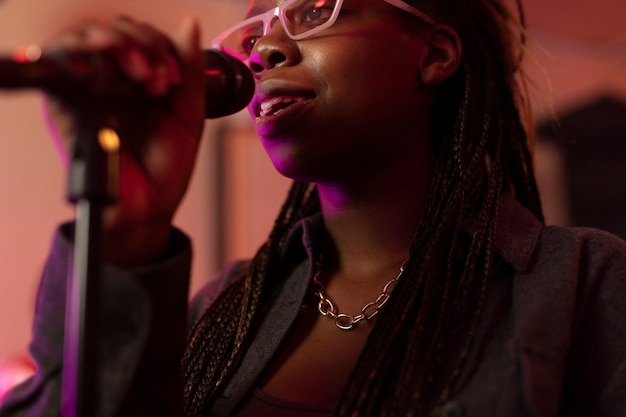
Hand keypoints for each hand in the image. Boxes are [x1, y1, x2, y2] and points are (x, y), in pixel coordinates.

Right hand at [43, 15, 205, 265]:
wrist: (151, 208)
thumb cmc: (167, 167)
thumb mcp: (189, 113)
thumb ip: (189, 69)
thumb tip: (189, 23)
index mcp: (141, 81)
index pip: (137, 35)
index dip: (156, 42)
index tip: (173, 76)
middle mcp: (112, 82)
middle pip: (109, 30)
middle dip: (138, 41)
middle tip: (158, 78)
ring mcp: (88, 93)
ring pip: (83, 40)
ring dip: (116, 45)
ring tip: (144, 77)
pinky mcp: (65, 108)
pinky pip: (57, 68)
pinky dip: (78, 55)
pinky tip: (106, 68)